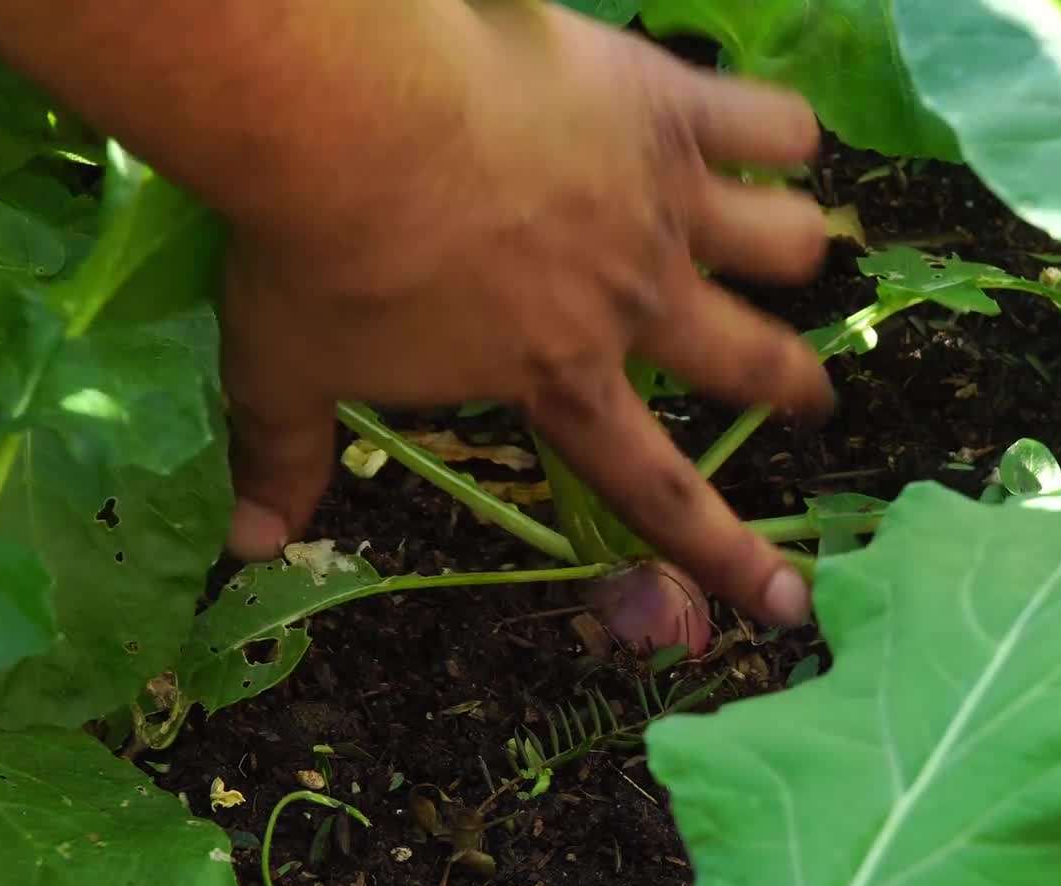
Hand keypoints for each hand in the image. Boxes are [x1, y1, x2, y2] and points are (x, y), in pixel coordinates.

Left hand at [217, 3, 833, 626]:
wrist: (352, 117)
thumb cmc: (321, 253)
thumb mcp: (285, 368)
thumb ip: (282, 455)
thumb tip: (247, 548)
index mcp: (560, 376)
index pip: (659, 493)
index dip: (729, 557)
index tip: (791, 601)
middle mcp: (636, 301)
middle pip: (752, 359)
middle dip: (796, 385)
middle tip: (814, 396)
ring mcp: (663, 201)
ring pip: (784, 239)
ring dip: (791, 245)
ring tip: (789, 239)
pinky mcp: (665, 108)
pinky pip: (768, 124)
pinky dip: (784, 132)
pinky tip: (783, 133)